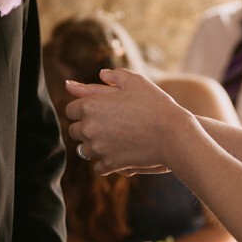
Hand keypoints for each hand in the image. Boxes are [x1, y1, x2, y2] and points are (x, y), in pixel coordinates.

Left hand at [65, 68, 183, 173]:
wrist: (172, 134)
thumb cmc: (155, 104)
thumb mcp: (135, 81)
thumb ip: (114, 75)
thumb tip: (101, 73)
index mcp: (91, 106)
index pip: (70, 110)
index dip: (81, 109)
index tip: (93, 110)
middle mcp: (89, 128)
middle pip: (74, 131)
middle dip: (85, 127)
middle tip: (103, 124)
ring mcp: (98, 148)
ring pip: (84, 149)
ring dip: (92, 145)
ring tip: (110, 139)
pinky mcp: (110, 164)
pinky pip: (97, 167)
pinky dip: (104, 162)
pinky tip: (114, 155)